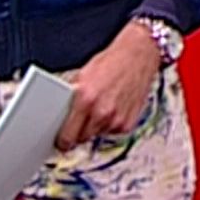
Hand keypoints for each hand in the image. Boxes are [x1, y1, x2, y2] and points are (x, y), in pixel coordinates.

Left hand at [56, 22, 160, 152]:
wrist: (139, 55)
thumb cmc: (112, 61)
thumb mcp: (83, 75)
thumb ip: (71, 97)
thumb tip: (61, 114)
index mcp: (85, 99)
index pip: (68, 135)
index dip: (63, 141)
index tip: (61, 143)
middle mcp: (101, 111)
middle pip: (82, 138)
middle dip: (78, 133)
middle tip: (80, 122)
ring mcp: (116, 119)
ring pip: (97, 135)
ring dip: (96, 127)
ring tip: (101, 106)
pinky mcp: (128, 123)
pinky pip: (112, 131)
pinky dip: (110, 124)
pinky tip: (113, 108)